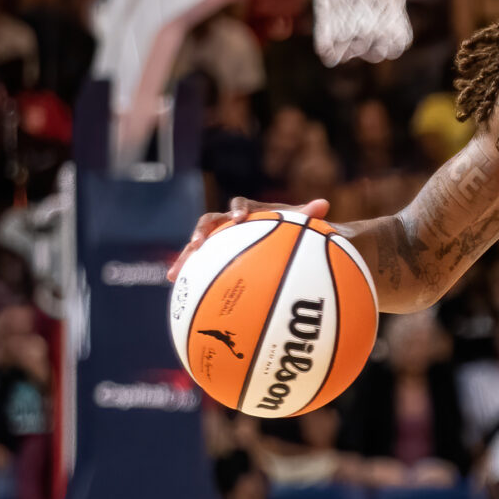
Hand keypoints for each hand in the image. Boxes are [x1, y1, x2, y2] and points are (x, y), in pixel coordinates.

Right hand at [169, 196, 327, 280]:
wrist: (281, 240)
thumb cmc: (292, 231)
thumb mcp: (301, 226)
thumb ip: (309, 216)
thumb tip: (324, 203)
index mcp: (249, 212)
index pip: (240, 206)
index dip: (238, 210)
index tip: (239, 219)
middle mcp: (229, 224)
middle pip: (209, 223)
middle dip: (200, 233)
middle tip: (197, 244)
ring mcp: (220, 241)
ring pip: (197, 246)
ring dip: (185, 258)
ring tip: (174, 274)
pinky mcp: (214, 257)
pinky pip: (200, 267)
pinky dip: (189, 279)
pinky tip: (178, 295)